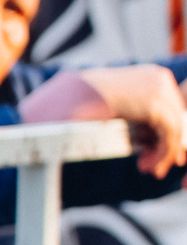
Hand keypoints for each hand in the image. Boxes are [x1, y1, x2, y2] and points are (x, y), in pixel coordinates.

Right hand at [22, 65, 186, 175]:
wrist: (69, 95)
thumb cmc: (79, 100)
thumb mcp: (115, 106)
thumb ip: (133, 114)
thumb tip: (145, 136)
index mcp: (151, 75)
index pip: (171, 105)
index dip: (166, 130)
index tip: (155, 149)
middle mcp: (160, 79)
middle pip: (177, 116)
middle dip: (168, 143)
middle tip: (156, 163)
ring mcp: (160, 91)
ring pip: (175, 128)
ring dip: (165, 153)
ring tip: (151, 169)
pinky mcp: (157, 107)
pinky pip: (169, 136)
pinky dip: (163, 154)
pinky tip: (151, 166)